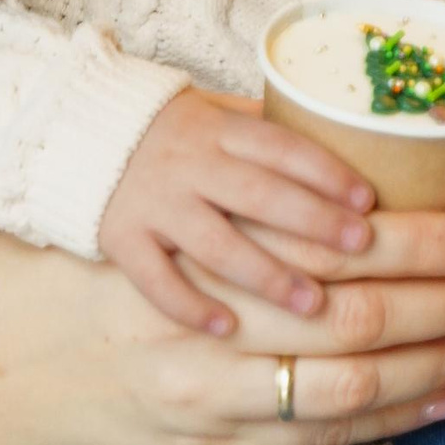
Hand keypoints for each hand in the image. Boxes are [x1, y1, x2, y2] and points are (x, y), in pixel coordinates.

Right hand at [99, 89, 376, 331]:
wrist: (76, 134)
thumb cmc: (168, 132)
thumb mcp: (215, 116)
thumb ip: (269, 136)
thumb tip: (351, 151)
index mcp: (216, 129)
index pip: (279, 145)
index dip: (326, 171)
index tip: (368, 199)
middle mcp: (187, 164)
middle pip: (258, 194)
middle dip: (313, 221)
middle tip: (361, 249)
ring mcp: (152, 202)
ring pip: (215, 242)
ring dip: (266, 273)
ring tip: (312, 302)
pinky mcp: (120, 237)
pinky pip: (155, 277)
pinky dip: (190, 303)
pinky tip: (227, 328)